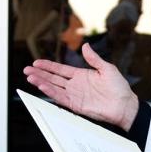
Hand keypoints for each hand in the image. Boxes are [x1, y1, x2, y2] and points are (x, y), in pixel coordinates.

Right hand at [23, 43, 138, 130]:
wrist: (124, 105)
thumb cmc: (119, 88)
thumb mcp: (107, 68)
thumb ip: (94, 58)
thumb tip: (85, 46)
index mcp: (81, 75)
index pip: (60, 69)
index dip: (48, 66)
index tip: (36, 62)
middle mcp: (75, 85)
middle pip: (53, 78)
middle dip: (39, 74)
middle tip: (26, 70)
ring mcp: (75, 95)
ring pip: (54, 88)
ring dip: (41, 82)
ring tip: (30, 78)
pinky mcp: (76, 105)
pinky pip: (61, 98)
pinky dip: (51, 92)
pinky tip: (42, 87)